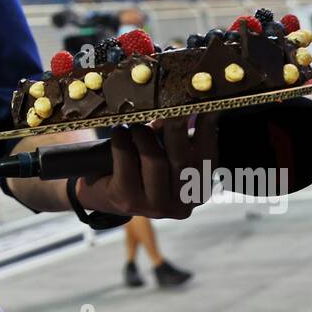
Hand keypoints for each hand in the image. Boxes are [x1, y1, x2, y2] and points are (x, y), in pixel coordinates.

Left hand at [76, 112, 219, 218]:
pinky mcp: (127, 200)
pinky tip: (119, 131)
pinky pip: (126, 160)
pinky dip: (122, 140)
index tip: (205, 104)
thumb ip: (174, 136)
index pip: (208, 157)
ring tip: (134, 125)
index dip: (207, 129)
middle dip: (176, 126)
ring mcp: (154, 206)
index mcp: (197, 191)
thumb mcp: (163, 151)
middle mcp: (181, 205)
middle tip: (169, 105)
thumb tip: (180, 110)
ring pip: (155, 160)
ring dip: (143, 134)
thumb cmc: (139, 166)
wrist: (103, 192)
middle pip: (181, 159)